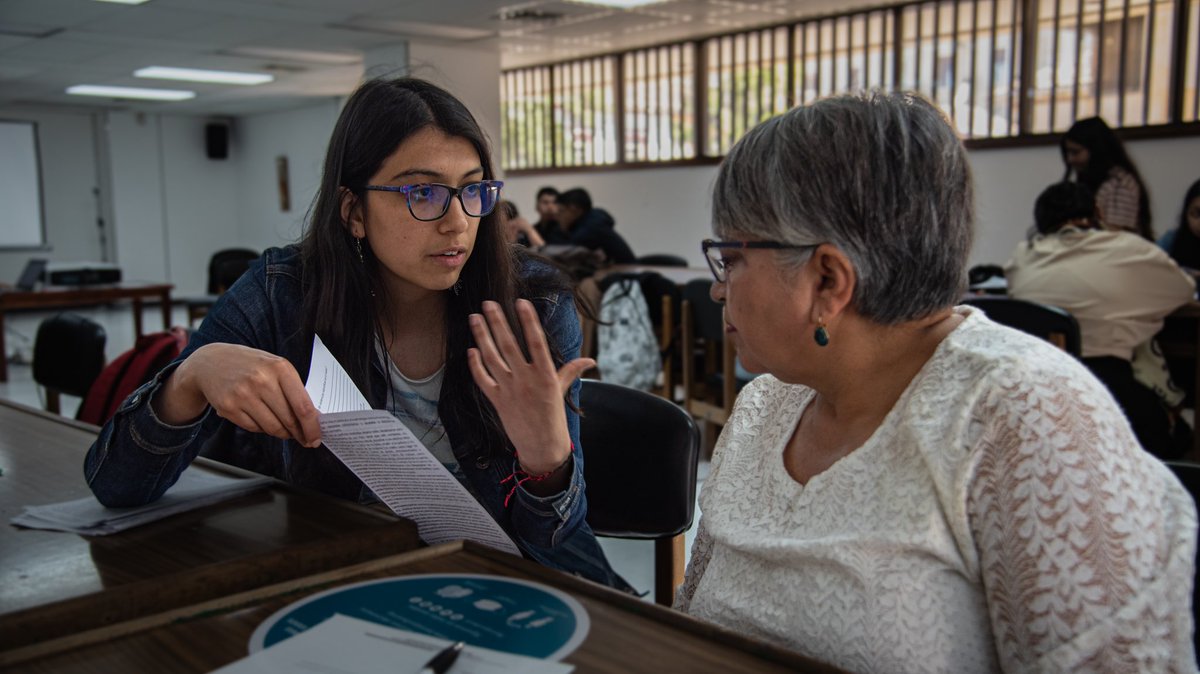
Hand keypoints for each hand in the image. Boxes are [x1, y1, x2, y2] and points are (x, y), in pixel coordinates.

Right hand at [156, 343, 321, 446]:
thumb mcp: (275, 367)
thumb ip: (294, 389)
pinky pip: (254, 428)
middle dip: (299, 433)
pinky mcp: (228, 407)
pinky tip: (263, 421)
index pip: (303, 406)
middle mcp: (261, 381)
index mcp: (280, 368)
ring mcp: (243, 395)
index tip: (316, 438)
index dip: (312, 427)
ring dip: (282, 433)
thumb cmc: (251, 365)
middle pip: (288, 420)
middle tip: (304, 439)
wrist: (210, 362)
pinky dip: (262, 429)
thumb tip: (314, 418)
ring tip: (285, 430)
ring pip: (272, 427)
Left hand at [467, 299, 592, 474]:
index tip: (521, 302)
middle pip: (509, 345)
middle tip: (488, 303)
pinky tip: (471, 349)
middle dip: (497, 322)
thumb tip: (589, 360)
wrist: (542, 447)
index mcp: (546, 374)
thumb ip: (570, 371)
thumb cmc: (553, 418)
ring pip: (492, 358)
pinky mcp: (497, 401)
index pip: (536, 341)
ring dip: (482, 336)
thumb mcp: (562, 391)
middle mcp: (527, 379)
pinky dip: (476, 364)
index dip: (528, 321)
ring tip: (475, 318)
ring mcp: (510, 390)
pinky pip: (483, 379)